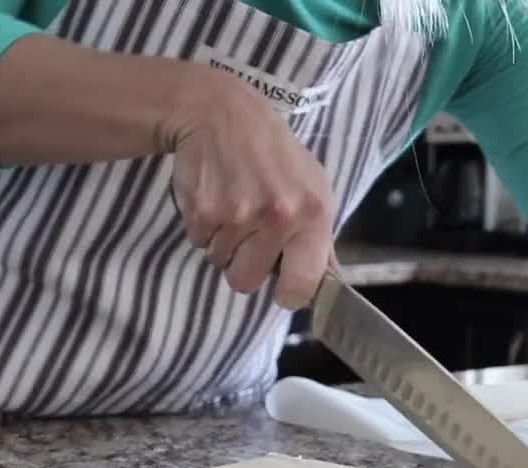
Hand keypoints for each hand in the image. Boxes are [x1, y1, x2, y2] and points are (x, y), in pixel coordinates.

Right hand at [167, 72, 335, 308]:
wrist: (220, 114)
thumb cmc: (272, 152)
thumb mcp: (312, 185)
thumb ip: (319, 235)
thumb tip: (328, 279)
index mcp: (312, 215)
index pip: (302, 285)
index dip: (289, 292)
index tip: (282, 285)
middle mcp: (278, 218)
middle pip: (246, 282)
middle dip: (242, 264)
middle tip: (247, 233)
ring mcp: (237, 216)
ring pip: (220, 262)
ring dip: (222, 241)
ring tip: (231, 204)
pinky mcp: (203, 212)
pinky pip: (199, 242)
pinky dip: (203, 227)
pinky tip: (214, 197)